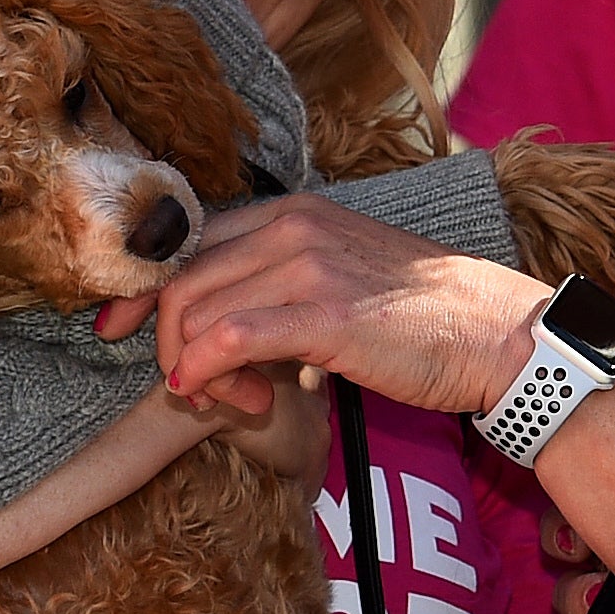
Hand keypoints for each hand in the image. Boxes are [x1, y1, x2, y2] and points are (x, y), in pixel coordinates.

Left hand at [153, 197, 549, 420]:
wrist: (498, 332)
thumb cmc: (423, 319)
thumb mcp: (340, 280)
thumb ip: (279, 292)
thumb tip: (219, 338)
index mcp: (293, 212)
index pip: (190, 242)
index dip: (143, 289)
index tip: (116, 329)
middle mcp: (294, 225)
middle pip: (183, 279)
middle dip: (166, 340)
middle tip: (191, 386)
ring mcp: (310, 264)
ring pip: (198, 311)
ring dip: (194, 368)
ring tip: (231, 400)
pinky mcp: (327, 313)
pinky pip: (230, 338)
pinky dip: (205, 371)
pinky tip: (217, 395)